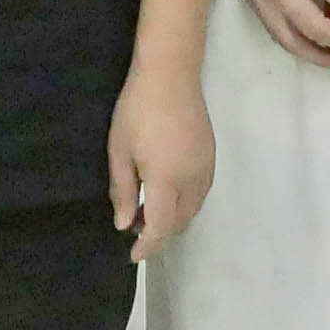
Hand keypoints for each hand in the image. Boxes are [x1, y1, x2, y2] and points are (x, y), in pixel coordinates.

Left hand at [110, 63, 215, 256]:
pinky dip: (185, 204)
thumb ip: (122, 191)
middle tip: (133, 227)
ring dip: (172, 219)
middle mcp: (192, 180)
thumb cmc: (137, 110)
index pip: (159, 227)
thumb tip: (124, 224)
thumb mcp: (119, 150)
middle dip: (158, 233)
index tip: (132, 256)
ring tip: (147, 211)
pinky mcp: (210, 156)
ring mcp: (205, 168)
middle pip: (179, 222)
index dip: (146, 246)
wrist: (171, 73)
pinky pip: (201, 193)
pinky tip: (167, 193)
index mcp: (166, 181)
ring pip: (193, 210)